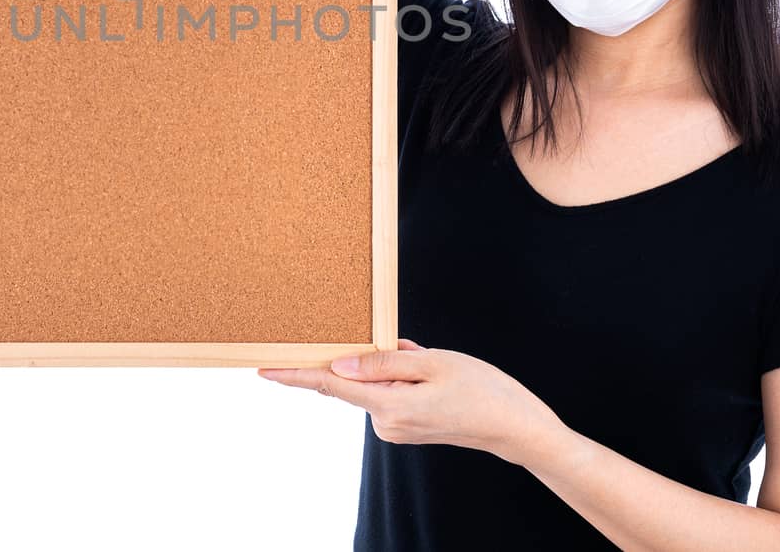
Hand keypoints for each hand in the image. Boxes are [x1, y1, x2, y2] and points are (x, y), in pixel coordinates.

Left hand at [257, 339, 567, 466]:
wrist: (516, 428)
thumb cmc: (482, 390)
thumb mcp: (434, 363)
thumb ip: (383, 363)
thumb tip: (338, 367)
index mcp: (388, 406)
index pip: (329, 386)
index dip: (294, 375)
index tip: (262, 369)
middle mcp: (385, 423)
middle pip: (355, 380)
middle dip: (370, 357)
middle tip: (408, 350)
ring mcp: (396, 429)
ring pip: (377, 383)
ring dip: (394, 365)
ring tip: (434, 363)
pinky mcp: (406, 428)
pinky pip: (392, 391)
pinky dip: (403, 376)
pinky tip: (433, 372)